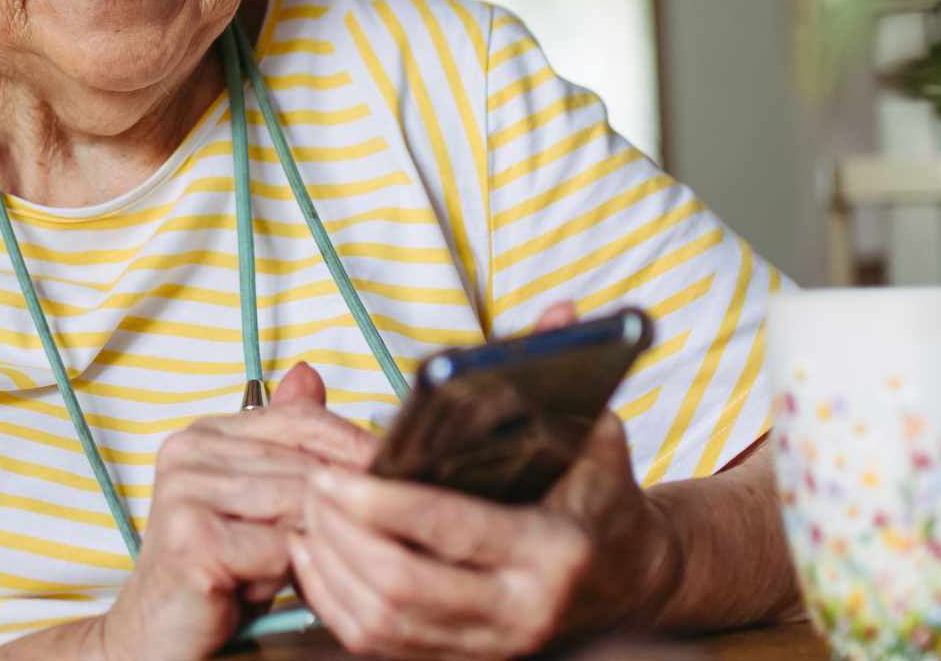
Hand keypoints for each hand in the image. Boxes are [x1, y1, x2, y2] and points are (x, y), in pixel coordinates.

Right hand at [75, 362, 379, 660]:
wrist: (157, 631)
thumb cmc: (217, 570)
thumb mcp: (259, 502)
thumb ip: (284, 443)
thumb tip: (309, 373)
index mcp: (206, 432)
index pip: (301, 418)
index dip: (353, 446)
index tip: (390, 473)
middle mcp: (188, 451)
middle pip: (306, 466)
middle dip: (337, 508)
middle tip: (347, 541)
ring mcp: (184, 491)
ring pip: (298, 505)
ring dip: (309, 545)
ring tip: (290, 567)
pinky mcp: (192, 539)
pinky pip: (280, 548)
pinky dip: (286, 575)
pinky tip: (262, 587)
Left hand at [286, 302, 678, 660]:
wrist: (633, 582)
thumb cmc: (604, 502)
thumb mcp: (599, 438)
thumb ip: (573, 375)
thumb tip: (561, 313)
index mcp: (551, 549)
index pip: (451, 529)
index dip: (383, 504)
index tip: (334, 474)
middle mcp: (520, 607)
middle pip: (403, 584)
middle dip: (342, 535)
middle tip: (310, 487)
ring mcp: (491, 642)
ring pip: (384, 622)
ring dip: (332, 570)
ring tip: (306, 517)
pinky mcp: (465, 658)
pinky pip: (383, 647)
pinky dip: (337, 605)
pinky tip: (318, 560)